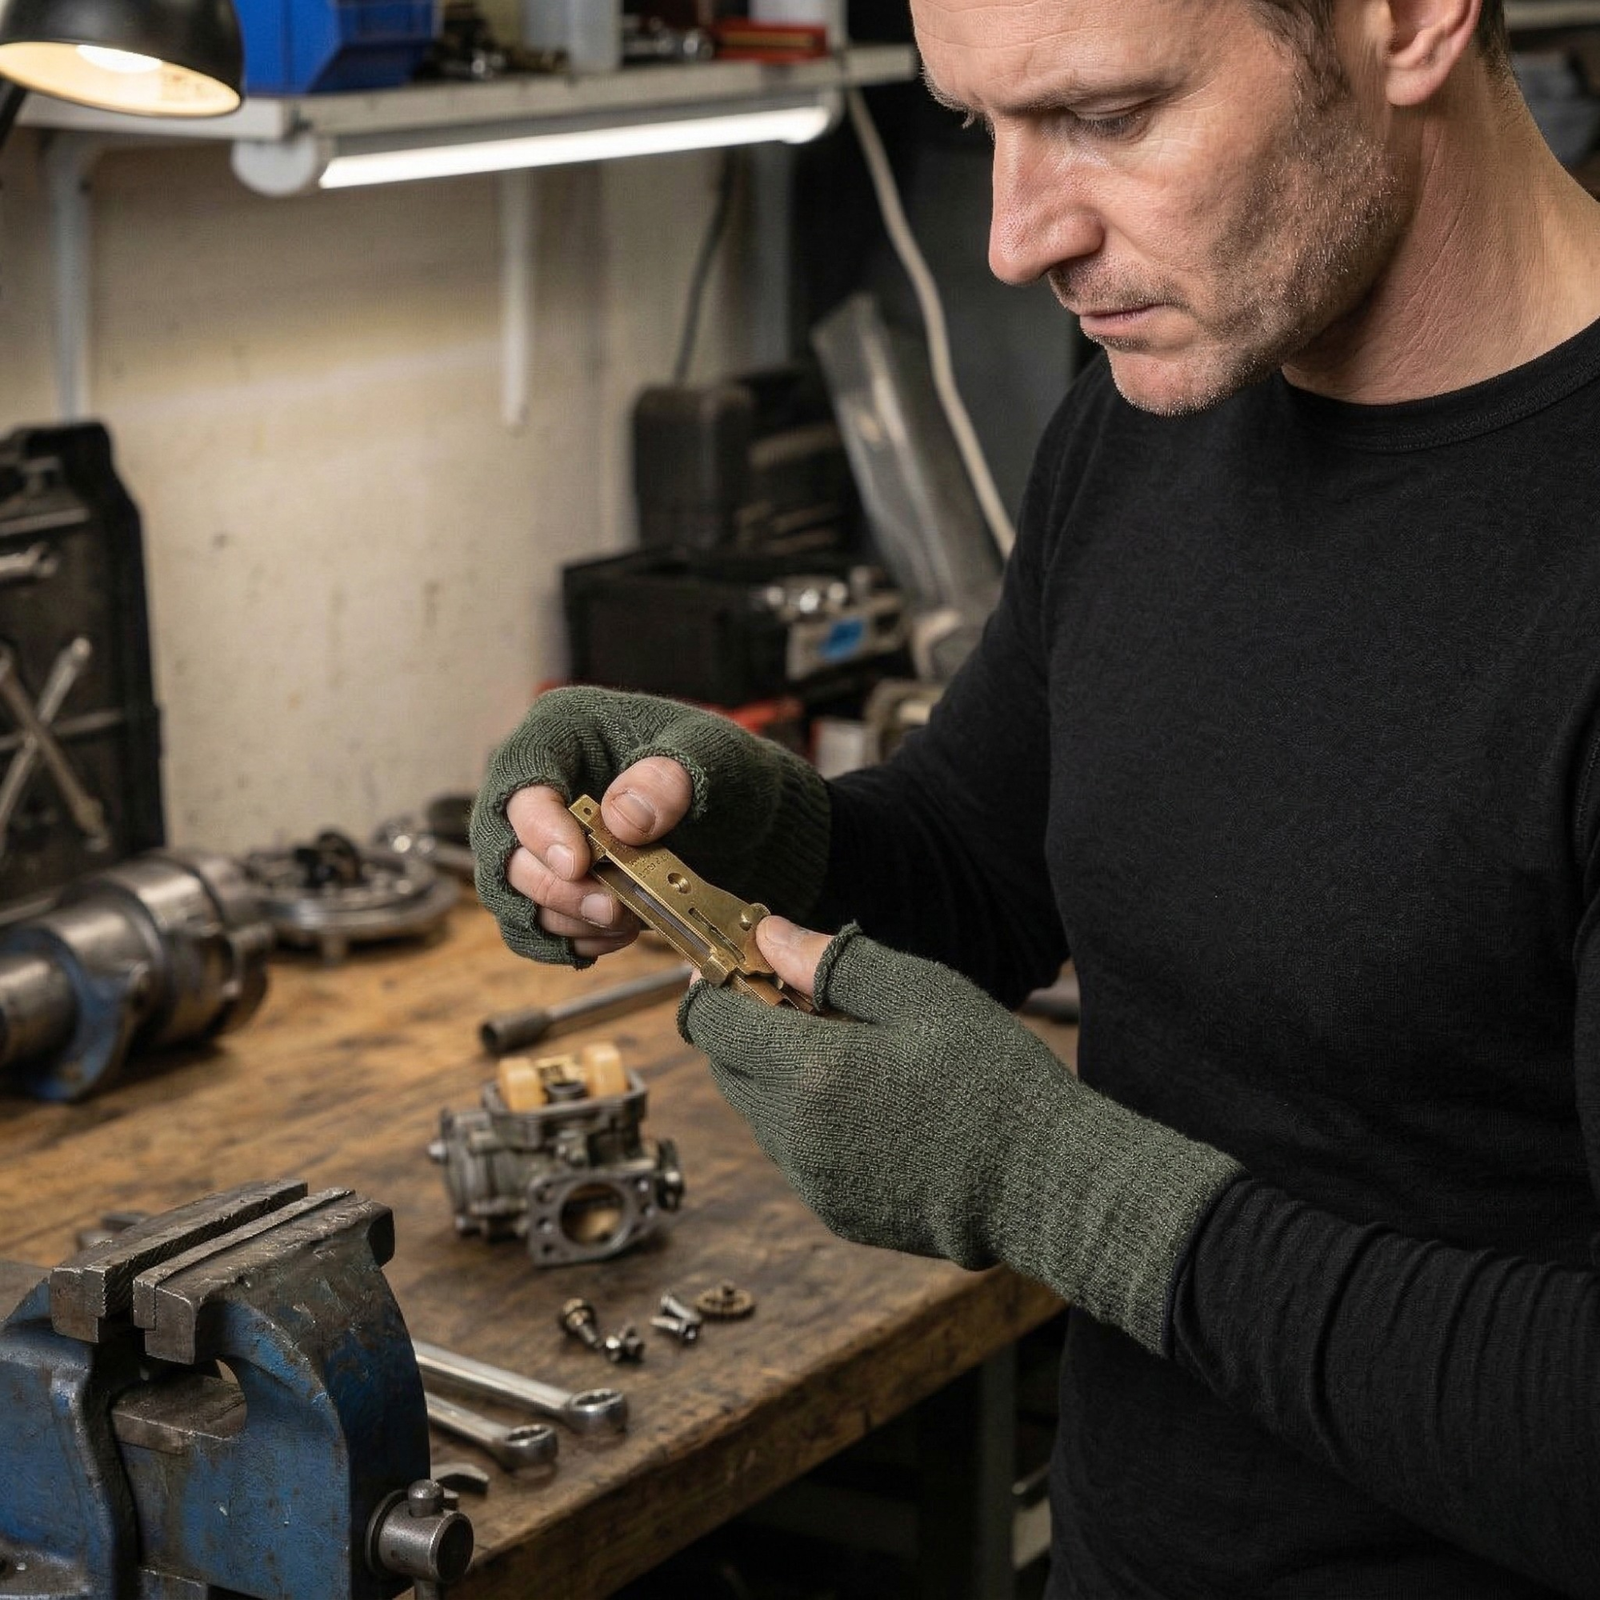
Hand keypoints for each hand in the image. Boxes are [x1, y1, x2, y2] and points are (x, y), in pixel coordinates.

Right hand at [470, 687, 831, 968]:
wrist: (741, 814)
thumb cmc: (721, 766)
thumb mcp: (711, 755)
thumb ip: (668, 779)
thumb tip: (621, 819)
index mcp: (561, 730)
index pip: (521, 779)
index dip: (537, 826)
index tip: (578, 864)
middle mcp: (538, 783)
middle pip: (504, 845)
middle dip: (552, 886)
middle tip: (609, 907)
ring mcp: (541, 838)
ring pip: (514, 892)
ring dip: (564, 919)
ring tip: (624, 922)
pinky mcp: (556, 882)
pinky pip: (537, 925)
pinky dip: (573, 940)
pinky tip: (618, 935)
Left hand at [679, 918, 1243, 1353]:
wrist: (1047, 1184)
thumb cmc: (995, 1079)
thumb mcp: (923, 995)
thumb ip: (835, 963)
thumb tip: (769, 935)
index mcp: (812, 1074)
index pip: (713, 1025)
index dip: (714, 987)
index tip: (737, 962)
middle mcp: (797, 1136)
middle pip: (728, 1069)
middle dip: (745, 1028)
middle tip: (797, 996)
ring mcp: (814, 1182)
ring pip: (758, 1112)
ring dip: (776, 1074)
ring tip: (845, 1045)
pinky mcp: (836, 1212)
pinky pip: (794, 1152)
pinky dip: (806, 1118)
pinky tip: (867, 1098)